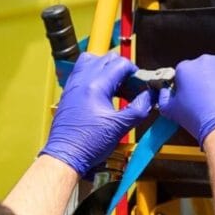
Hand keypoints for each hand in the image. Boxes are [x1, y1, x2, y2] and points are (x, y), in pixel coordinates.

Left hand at [41, 52, 153, 175]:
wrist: (65, 156)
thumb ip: (139, 108)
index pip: (120, 63)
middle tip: (130, 85)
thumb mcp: (120, 127)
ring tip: (116, 86)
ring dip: (106, 68)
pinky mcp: (68, 92)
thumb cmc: (88, 144)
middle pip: (106, 58)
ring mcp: (73, 85)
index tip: (139, 84)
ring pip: (92, 60)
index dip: (134, 72)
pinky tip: (102, 92)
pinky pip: (81, 71)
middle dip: (122, 68)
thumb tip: (149, 97)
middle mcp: (82, 80)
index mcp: (95, 86)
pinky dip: (94, 75)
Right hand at [158, 54, 214, 145]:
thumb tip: (164, 94)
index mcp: (186, 68)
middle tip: (214, 98)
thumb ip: (165, 99)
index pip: (187, 71)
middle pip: (207, 67)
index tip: (198, 94)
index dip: (192, 84)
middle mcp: (205, 60)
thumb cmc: (202, 121)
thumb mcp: (173, 112)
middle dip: (210, 79)